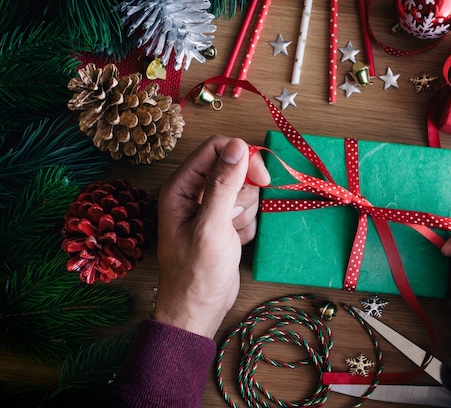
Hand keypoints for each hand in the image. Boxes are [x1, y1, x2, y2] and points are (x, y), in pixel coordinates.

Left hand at [153, 135, 269, 337]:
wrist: (199, 310)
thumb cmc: (196, 274)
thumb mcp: (211, 226)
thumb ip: (223, 184)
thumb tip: (238, 145)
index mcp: (181, 187)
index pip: (216, 149)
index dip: (242, 158)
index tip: (262, 177)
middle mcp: (195, 193)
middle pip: (235, 168)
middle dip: (244, 193)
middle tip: (234, 218)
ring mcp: (211, 209)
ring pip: (245, 190)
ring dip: (245, 213)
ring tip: (229, 235)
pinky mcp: (225, 224)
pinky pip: (248, 211)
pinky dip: (247, 227)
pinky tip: (234, 243)